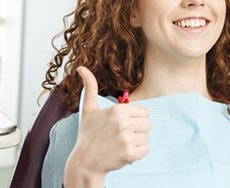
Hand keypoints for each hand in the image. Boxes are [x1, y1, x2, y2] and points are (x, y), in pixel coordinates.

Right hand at [64, 66, 151, 186]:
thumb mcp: (88, 109)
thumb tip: (81, 67)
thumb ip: (90, 87)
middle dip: (138, 130)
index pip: (144, 112)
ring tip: (121, 144)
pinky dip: (137, 153)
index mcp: (117, 110)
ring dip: (137, 142)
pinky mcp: (130, 153)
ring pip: (147, 137)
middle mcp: (123, 123)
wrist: (85, 162)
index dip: (135, 119)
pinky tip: (123, 153)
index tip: (122, 125)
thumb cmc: (87, 134)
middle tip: (121, 136)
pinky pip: (146, 150)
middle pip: (148, 124)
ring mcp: (127, 138)